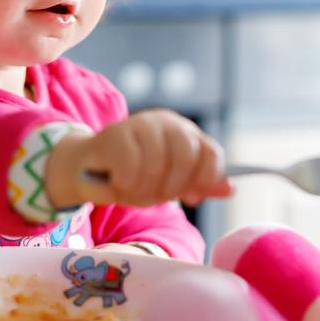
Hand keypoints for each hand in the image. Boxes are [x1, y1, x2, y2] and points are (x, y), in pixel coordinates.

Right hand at [43, 109, 231, 209]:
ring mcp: (141, 124)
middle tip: (156, 196)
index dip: (204, 179)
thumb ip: (198, 186)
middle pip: (186, 155)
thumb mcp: (169, 186)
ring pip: (157, 162)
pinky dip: (125, 182)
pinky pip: (130, 166)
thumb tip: (231, 189)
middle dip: (172, 185)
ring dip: (145, 187)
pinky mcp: (115, 133)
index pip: (210, 153)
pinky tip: (118, 181)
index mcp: (186, 133)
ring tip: (133, 190)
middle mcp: (167, 122)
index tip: (190, 198)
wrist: (89, 170)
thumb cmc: (134, 177)